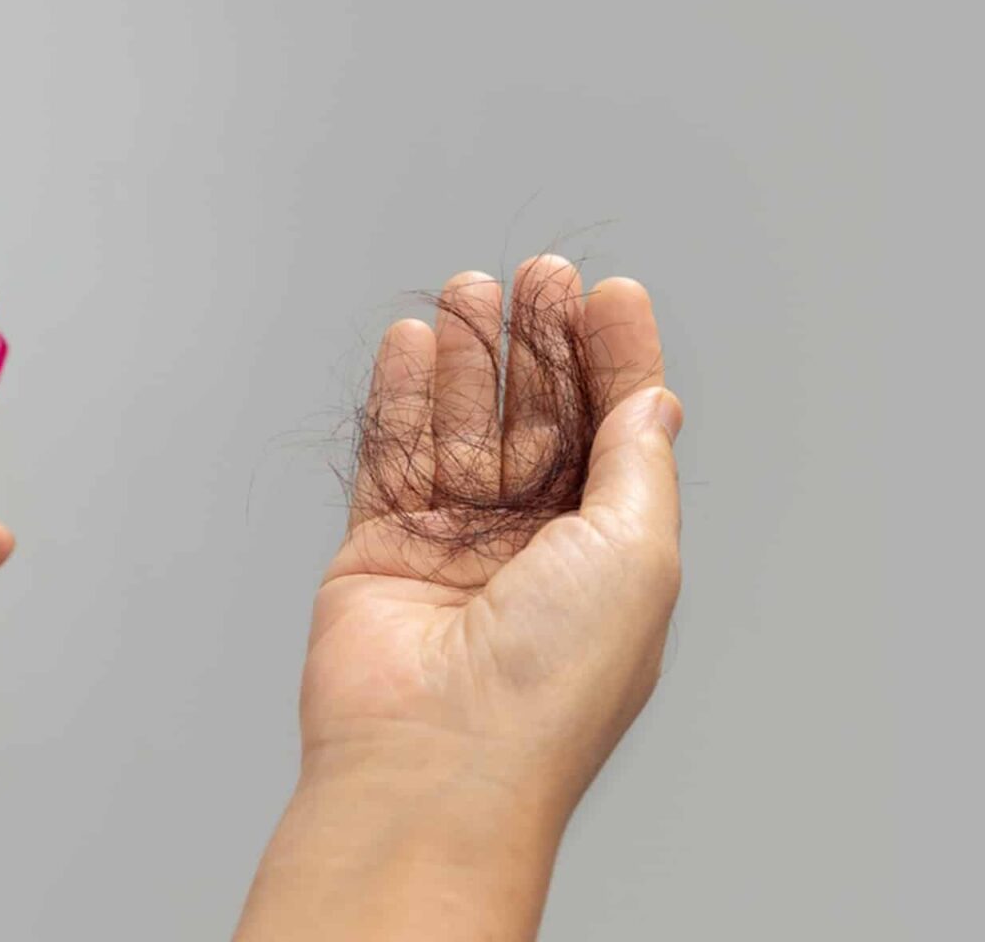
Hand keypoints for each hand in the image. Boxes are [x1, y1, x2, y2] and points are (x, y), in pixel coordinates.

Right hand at [236, 255, 682, 940]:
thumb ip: (639, 463)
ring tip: (471, 291)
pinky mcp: (384, 546)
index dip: (617, 360)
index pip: (616, 431)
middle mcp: (534, 545)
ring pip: (463, 425)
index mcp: (607, 550)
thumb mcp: (636, 551)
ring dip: (469, 357)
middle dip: (543, 345)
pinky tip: (413, 341)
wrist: (436, 764)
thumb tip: (658, 398)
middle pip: (540, 418)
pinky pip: (393, 455)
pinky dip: (401, 397)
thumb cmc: (553, 676)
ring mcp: (456, 544)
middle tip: (541, 277)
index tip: (612, 294)